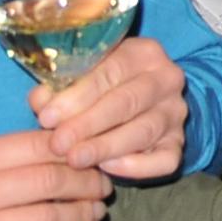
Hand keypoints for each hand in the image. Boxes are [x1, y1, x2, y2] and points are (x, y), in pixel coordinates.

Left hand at [38, 34, 191, 179]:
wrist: (141, 102)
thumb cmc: (101, 87)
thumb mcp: (82, 76)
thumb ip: (59, 86)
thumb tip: (42, 101)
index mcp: (143, 52)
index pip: (111, 70)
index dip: (77, 95)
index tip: (47, 117)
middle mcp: (166, 79)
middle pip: (128, 101)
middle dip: (89, 125)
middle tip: (58, 144)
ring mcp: (175, 112)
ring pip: (144, 131)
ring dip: (106, 147)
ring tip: (75, 159)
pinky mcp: (179, 142)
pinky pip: (165, 159)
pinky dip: (138, 166)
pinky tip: (108, 168)